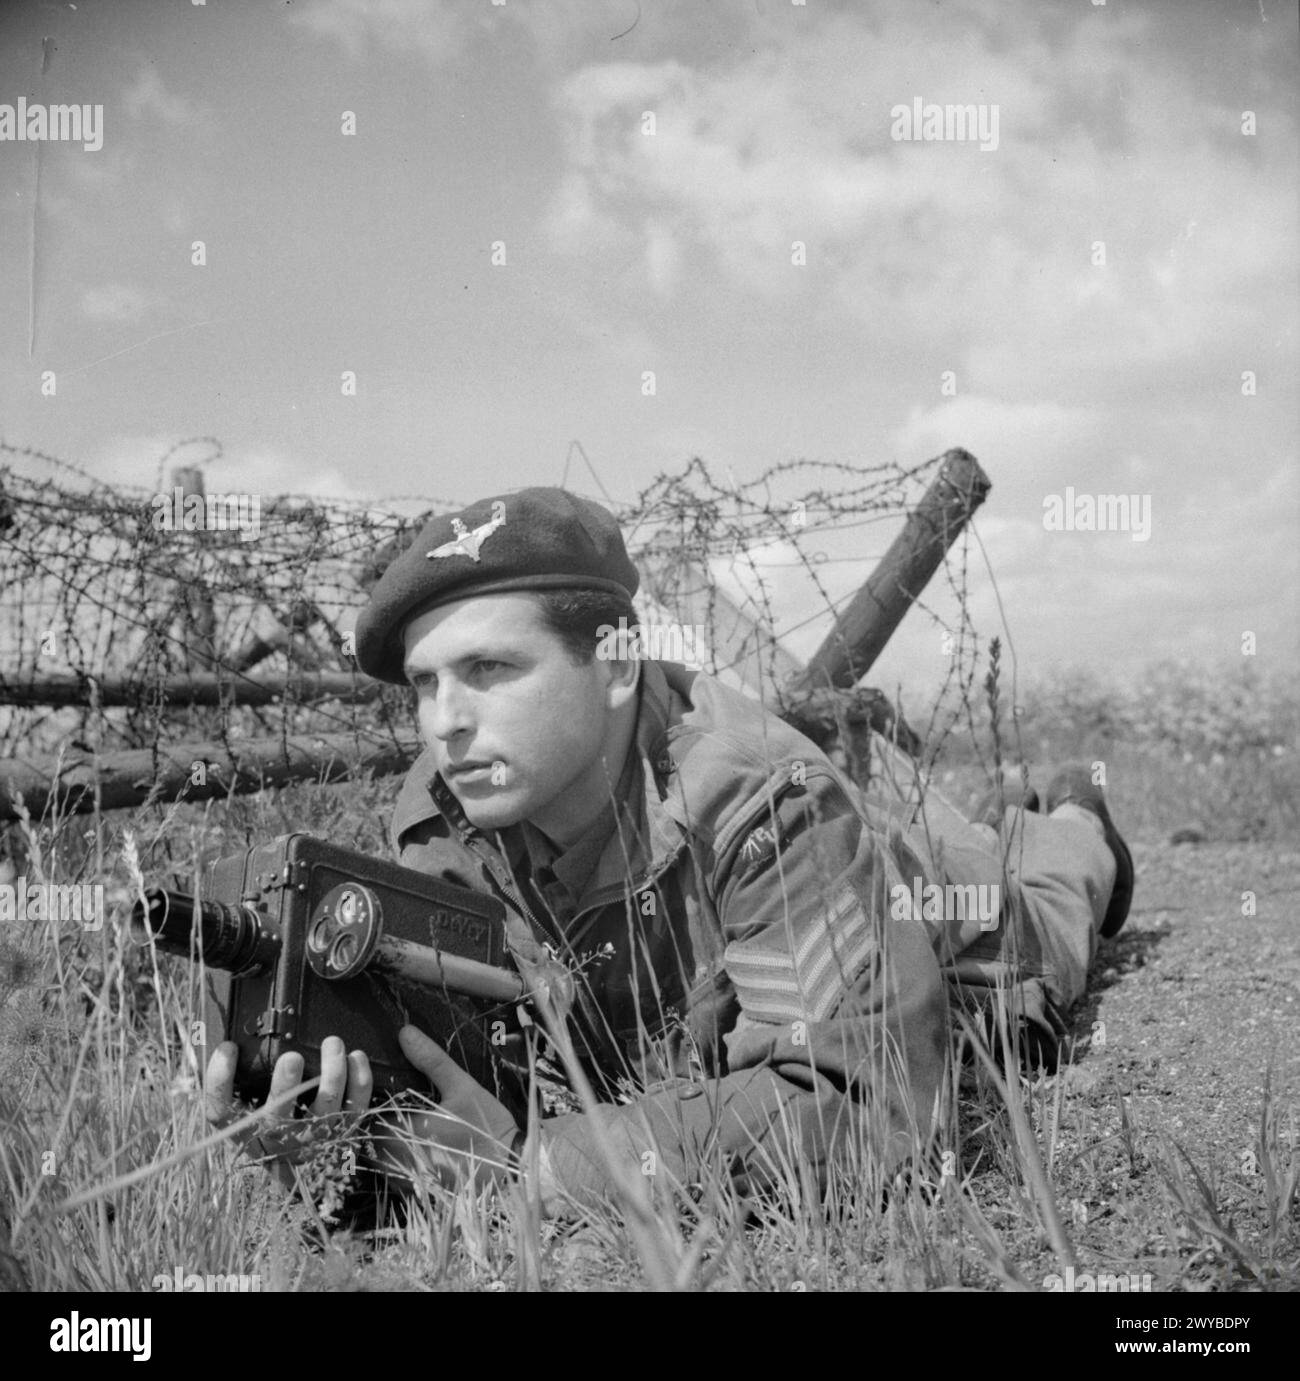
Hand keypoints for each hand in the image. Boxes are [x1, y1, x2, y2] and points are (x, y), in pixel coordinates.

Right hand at [203, 1035, 373, 1188]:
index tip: (228, 1047)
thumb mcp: (252, 1114)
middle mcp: (276, 1143)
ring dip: (331, 1075)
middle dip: (285, 1086)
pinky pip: (356, 1110)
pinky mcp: (344, 1138)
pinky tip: (357, 1056)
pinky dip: (360, 1082)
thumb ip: (243, 1084)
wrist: (312, 1179)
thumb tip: (236, 1040)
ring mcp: (313, 1144)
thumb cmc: (277, 1129)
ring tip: (332, 1042)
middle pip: (276, 1119)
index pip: (221, 1113)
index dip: (219, 1081)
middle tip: (291, 1057)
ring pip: (324, 1111)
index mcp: (246, 1134)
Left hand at [369, 1025, 520, 1191]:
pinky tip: (421, 1154)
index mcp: (403, 1131)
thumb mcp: (462, 1086)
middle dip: (378, 1129)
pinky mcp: (421, 1194)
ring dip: (387, 1150)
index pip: (368, 1120)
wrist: (512, 1168)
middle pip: (371, 1144)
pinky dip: (402, 1167)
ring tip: (406, 1134)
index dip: (370, 1108)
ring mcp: (409, 1181)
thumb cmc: (486, 1125)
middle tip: (394, 1114)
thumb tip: (405, 1031)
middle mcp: (399, 1160)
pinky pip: (398, 1180)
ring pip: (382, 1164)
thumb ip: (431, 1060)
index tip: (381, 1099)